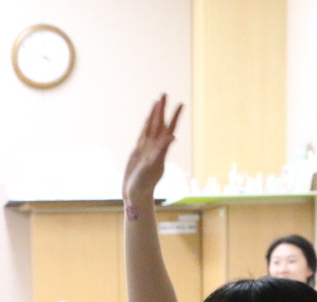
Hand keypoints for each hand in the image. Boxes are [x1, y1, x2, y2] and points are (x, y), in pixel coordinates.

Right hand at [123, 94, 182, 209]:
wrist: (135, 193)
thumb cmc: (145, 183)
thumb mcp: (154, 166)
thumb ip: (162, 150)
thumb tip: (172, 136)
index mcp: (161, 149)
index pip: (169, 128)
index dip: (175, 116)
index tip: (181, 104)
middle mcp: (155, 146)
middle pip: (159, 123)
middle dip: (162, 110)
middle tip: (164, 94)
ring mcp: (146, 148)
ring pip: (151, 127)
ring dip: (154, 115)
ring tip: (156, 102)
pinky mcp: (137, 152)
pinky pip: (143, 135)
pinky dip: (146, 125)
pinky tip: (147, 119)